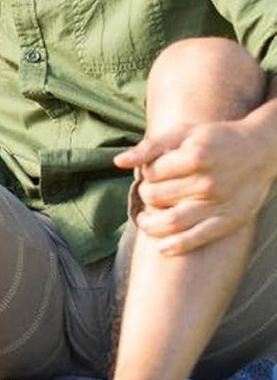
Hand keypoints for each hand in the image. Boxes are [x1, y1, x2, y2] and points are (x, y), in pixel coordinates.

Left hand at [115, 120, 274, 255]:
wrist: (262, 150)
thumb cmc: (217, 138)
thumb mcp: (184, 132)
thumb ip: (150, 146)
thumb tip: (118, 162)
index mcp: (195, 157)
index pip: (150, 173)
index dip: (144, 173)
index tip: (150, 172)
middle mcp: (207, 183)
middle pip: (157, 197)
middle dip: (146, 195)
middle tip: (150, 193)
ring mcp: (218, 204)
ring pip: (171, 222)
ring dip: (150, 224)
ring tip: (144, 220)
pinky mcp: (229, 221)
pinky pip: (198, 238)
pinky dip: (175, 245)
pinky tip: (161, 247)